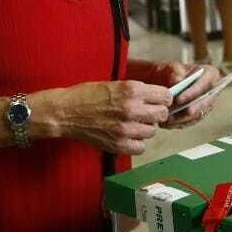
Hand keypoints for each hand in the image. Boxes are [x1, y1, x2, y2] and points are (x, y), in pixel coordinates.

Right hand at [37, 80, 170, 155]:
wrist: (65, 112)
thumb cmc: (87, 95)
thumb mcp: (116, 84)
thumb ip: (138, 91)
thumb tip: (158, 96)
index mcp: (132, 90)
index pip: (165, 96)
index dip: (163, 99)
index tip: (159, 101)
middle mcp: (131, 109)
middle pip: (162, 114)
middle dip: (156, 113)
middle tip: (146, 113)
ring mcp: (125, 128)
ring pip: (152, 132)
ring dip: (145, 128)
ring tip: (132, 123)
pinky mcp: (118, 144)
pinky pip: (140, 147)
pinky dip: (136, 143)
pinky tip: (127, 135)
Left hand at [161, 64, 221, 128]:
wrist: (160, 82)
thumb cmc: (168, 72)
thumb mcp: (169, 68)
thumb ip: (173, 72)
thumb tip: (178, 80)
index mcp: (209, 74)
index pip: (206, 82)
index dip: (194, 92)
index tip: (179, 99)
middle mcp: (210, 91)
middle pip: (206, 102)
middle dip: (193, 109)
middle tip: (180, 114)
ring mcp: (204, 104)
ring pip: (198, 115)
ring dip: (183, 118)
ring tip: (168, 119)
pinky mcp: (196, 115)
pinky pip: (190, 122)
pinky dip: (178, 123)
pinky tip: (166, 123)